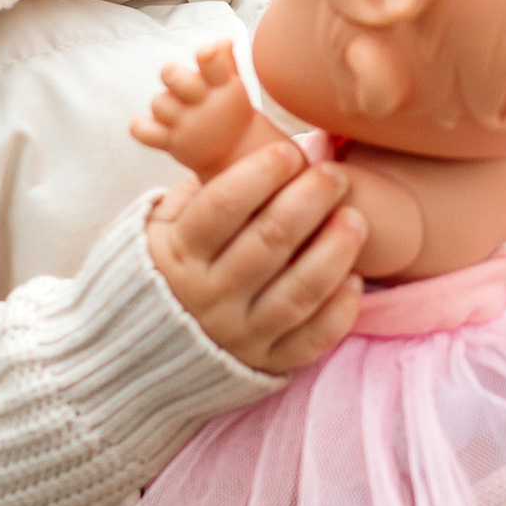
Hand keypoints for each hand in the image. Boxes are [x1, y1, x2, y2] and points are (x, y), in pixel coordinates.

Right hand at [144, 123, 367, 372]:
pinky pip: (309, 340)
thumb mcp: (168, 221)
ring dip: (332, 252)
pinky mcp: (266, 363)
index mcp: (180, 253)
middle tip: (334, 175)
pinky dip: (337, 312)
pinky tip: (355, 280)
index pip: (222, 208)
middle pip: (267, 244)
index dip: (259, 176)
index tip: (290, 153)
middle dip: (306, 203)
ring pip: (295, 293)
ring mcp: (239, 334)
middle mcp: (208, 296)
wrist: (149, 345)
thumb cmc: (176, 261)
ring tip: (355, 219)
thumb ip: (204, 186)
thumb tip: (259, 143)